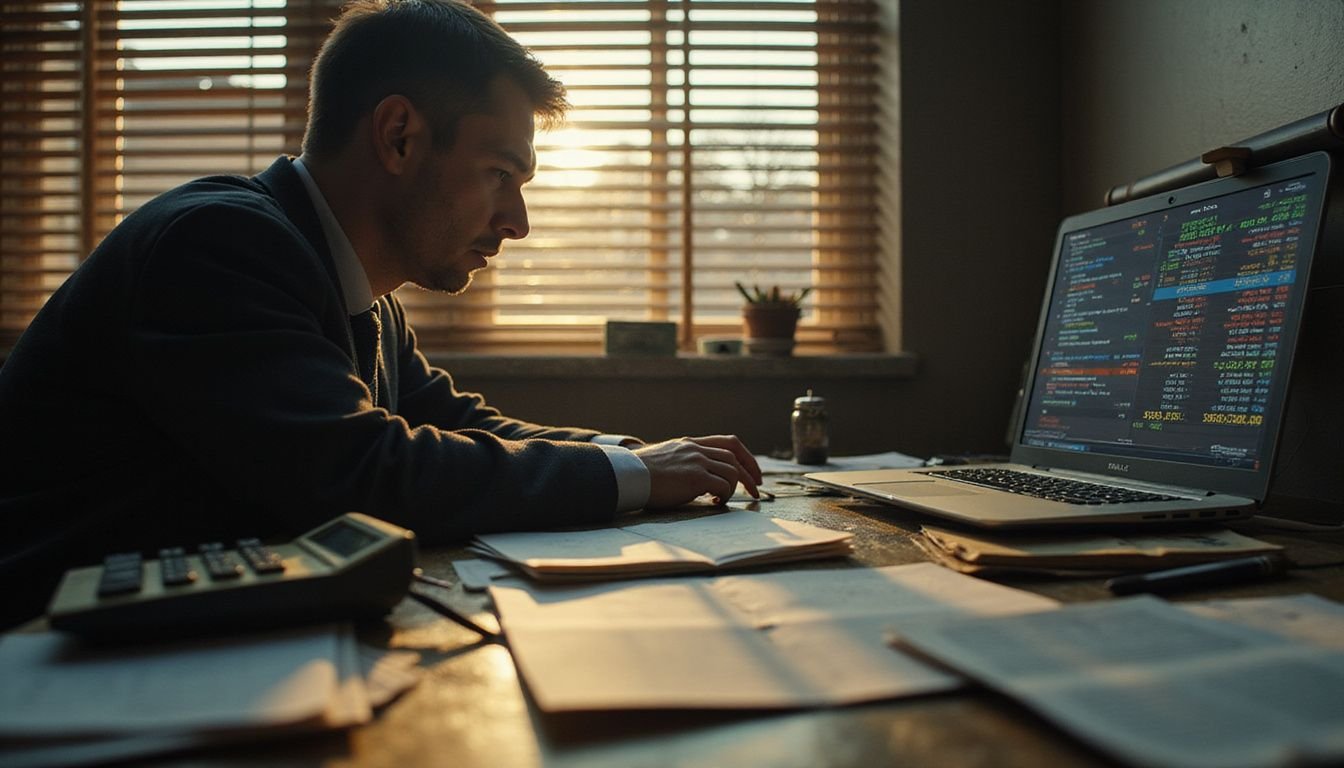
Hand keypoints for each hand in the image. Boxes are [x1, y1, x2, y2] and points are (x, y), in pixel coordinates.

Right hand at [632, 435, 763, 507]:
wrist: (627, 475)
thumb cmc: (640, 474)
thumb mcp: (666, 459)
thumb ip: (684, 463)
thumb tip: (699, 481)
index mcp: (690, 443)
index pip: (728, 442)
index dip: (745, 457)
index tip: (752, 472)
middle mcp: (696, 449)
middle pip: (735, 455)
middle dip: (750, 474)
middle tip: (756, 490)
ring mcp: (696, 461)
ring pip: (731, 471)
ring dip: (734, 487)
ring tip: (724, 499)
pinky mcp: (695, 477)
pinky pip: (723, 485)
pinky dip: (725, 495)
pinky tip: (716, 503)